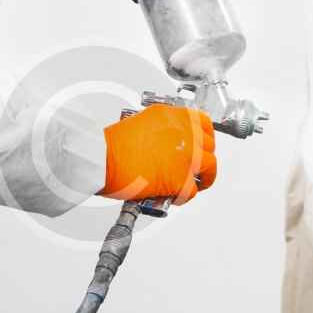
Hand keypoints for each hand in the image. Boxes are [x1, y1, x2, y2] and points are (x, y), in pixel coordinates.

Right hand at [101, 105, 216, 204]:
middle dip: (205, 157)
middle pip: (209, 146)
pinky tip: (176, 196)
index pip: (203, 122)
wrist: (103, 158)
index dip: (205, 135)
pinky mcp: (181, 180)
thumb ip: (160, 130)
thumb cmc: (112, 144)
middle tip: (199, 165)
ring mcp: (187, 157)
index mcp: (174, 116)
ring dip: (204, 177)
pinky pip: (192, 191)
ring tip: (197, 184)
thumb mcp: (141, 123)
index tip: (204, 142)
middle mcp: (185, 134)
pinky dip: (185, 196)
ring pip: (210, 167)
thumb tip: (165, 142)